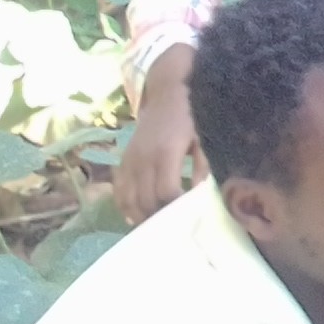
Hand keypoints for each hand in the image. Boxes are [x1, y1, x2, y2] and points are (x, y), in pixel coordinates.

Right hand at [116, 59, 200, 224]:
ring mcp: (130, 160)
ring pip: (129, 198)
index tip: (187, 221)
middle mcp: (142, 159)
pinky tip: (135, 218)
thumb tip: (201, 192)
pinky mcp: (123, 160)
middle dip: (158, 219)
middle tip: (173, 233)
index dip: (175, 210)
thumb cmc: (192, 113)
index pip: (166, 192)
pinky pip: (118, 189)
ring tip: (156, 230)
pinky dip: (124, 206)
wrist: (168, 90)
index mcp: (165, 153)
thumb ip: (203, 164)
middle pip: (146, 200)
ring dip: (140, 217)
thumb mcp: (204, 136)